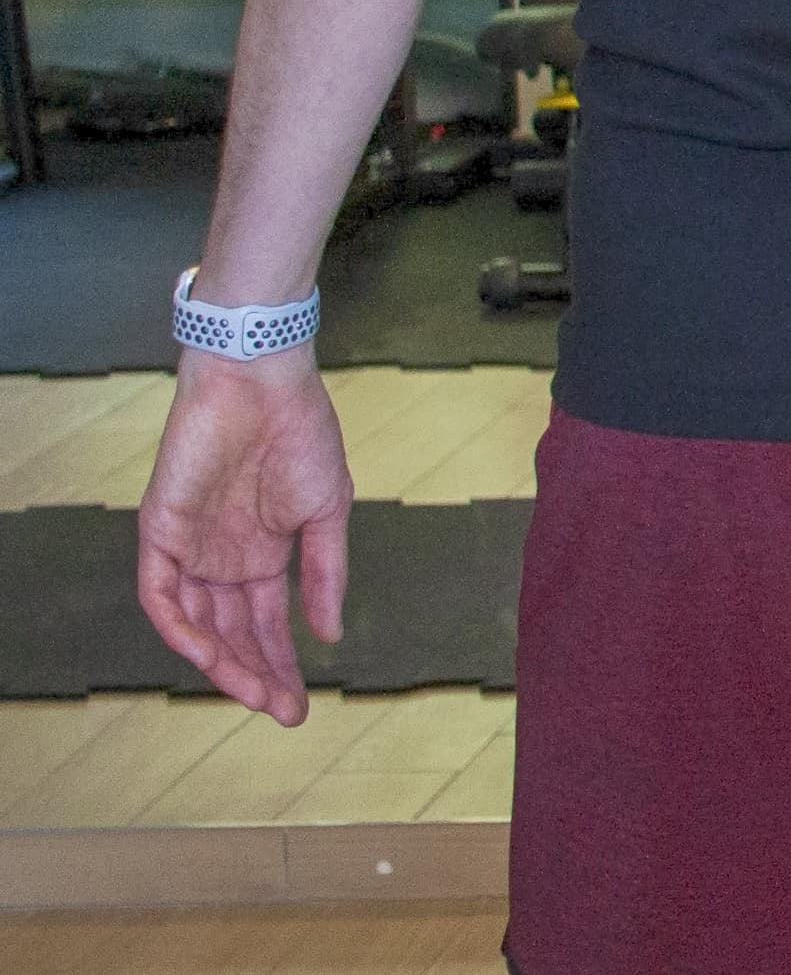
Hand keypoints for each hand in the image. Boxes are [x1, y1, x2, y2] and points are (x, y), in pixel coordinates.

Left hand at [137, 353, 352, 722]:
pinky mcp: (159, 531)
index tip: (302, 704)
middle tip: (284, 710)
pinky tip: (209, 652)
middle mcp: (220, 559)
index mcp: (260, 553)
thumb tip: (329, 635)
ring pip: (195, 624)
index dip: (282, 663)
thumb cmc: (300, 433)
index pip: (264, 623)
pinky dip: (180, 628)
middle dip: (256, 675)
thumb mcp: (328, 510)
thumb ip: (325, 573)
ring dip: (223, 663)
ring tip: (257, 693)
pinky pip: (160, 594)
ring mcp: (188, 547)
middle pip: (231, 633)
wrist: (262, 382)